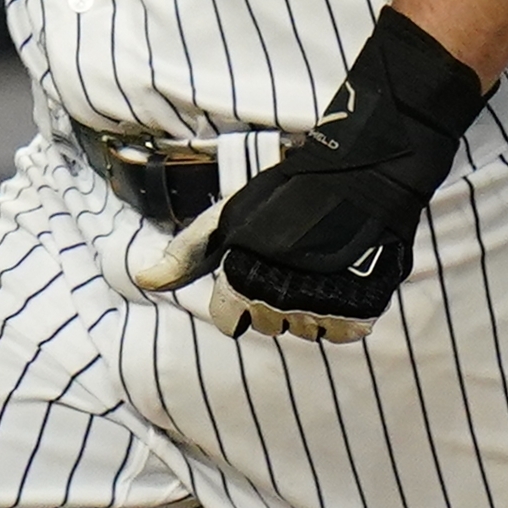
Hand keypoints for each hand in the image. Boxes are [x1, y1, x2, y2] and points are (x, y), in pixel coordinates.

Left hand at [135, 10, 487, 339]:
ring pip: (305, 329)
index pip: (230, 320)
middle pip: (267, 326)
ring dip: (308, 307)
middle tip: (290, 263)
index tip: (257, 270)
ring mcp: (321, 308)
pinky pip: (342, 331)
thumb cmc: (288, 192)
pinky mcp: (360, 310)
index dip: (239, 296)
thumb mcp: (227, 214)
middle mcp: (278, 302)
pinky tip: (341, 280)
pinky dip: (342, 312)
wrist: (362, 176)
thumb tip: (144, 280)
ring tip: (317, 269)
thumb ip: (186, 253)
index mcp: (241, 281)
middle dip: (273, 301)